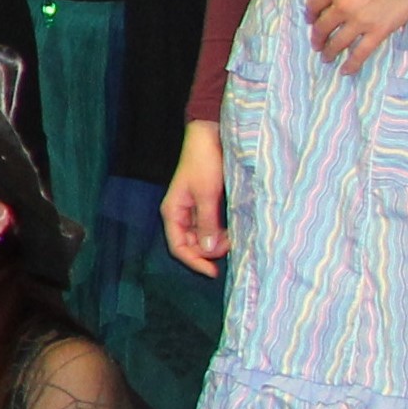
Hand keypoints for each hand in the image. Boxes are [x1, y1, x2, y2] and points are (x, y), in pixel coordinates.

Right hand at [160, 125, 227, 275]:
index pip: (178, 247)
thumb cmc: (204, 163)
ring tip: (234, 236)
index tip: (214, 272)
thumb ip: (207, 223)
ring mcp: (193, 209)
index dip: (195, 262)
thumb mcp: (207, 194)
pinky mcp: (205, 204)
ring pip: (202, 237)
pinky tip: (232, 230)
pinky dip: (220, 232)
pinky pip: (210, 226)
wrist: (210, 136)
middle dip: (208, 251)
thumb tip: (209, 250)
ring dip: (216, 242)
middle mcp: (181, 214)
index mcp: (173, 212)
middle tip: (231, 245)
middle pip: (190, 244)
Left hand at [307, 0, 407, 66]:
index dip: (309, 14)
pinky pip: (361, 52)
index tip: (310, 20)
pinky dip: (352, 64)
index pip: (313, 5)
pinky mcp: (378, 32)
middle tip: (316, 44)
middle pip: (322, 27)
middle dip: (317, 37)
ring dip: (329, 52)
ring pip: (338, 42)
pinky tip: (346, 70)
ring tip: (326, 58)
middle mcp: (343, 6)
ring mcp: (360, 22)